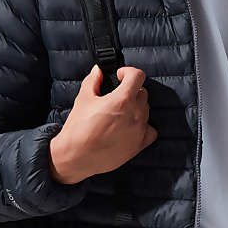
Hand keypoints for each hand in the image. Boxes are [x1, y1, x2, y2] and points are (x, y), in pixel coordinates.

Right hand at [48, 65, 157, 183]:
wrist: (76, 157)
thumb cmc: (78, 128)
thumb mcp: (83, 99)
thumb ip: (93, 80)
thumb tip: (99, 70)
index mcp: (122, 99)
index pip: (138, 76)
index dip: (128, 72)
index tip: (120, 76)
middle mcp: (135, 113)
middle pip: (142, 93)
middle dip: (131, 91)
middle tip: (118, 96)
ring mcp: (139, 130)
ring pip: (146, 110)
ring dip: (136, 107)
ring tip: (121, 113)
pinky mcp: (139, 145)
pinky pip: (151, 130)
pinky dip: (144, 126)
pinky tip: (132, 126)